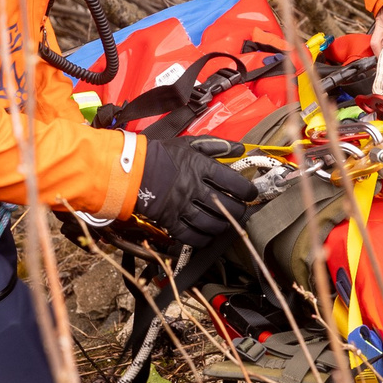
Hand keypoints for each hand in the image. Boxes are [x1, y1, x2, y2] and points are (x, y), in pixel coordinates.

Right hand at [131, 136, 261, 249]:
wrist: (131, 169)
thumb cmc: (162, 155)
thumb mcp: (189, 143)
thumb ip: (216, 145)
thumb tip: (241, 149)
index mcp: (200, 167)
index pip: (233, 182)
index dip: (247, 190)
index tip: (251, 194)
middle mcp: (193, 187)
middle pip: (226, 205)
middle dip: (239, 211)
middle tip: (241, 211)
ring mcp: (181, 206)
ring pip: (211, 223)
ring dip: (223, 225)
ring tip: (226, 223)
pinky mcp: (170, 220)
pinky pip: (191, 236)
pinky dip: (203, 239)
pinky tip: (208, 236)